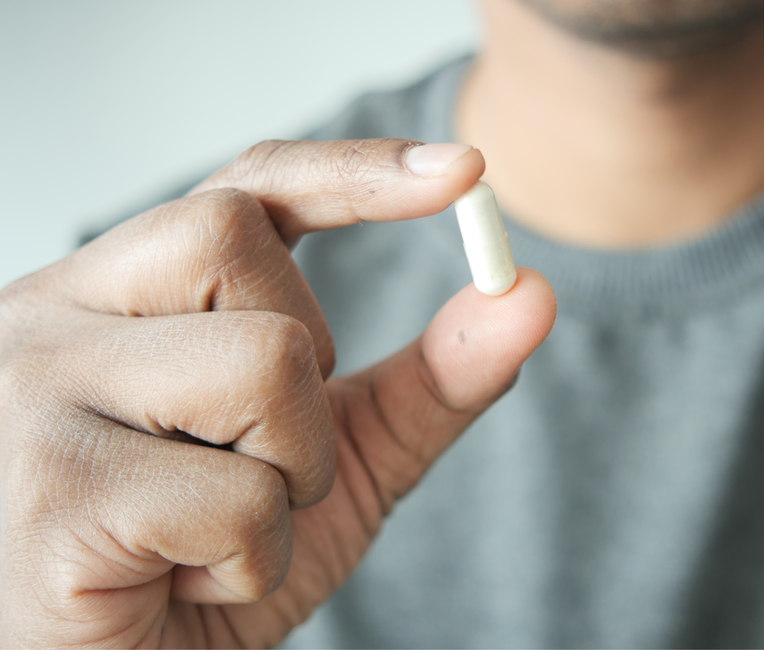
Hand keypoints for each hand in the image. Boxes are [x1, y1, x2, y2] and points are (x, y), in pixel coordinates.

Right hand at [0, 139, 556, 646]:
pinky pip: (236, 498)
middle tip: (253, 458)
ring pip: (260, 365)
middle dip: (304, 366)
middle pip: (236, 241)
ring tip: (212, 532)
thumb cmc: (209, 563)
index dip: (352, 171)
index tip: (465, 172)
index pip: (242, 190)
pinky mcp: (50, 492)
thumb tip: (531, 292)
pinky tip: (179, 585)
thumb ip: (430, 380)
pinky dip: (251, 560)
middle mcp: (54, 315)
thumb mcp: (337, 459)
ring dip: (289, 475)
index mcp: (119, 293)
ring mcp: (34, 395)